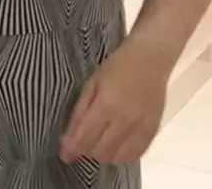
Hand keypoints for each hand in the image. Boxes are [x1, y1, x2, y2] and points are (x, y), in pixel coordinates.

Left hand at [60, 39, 168, 164]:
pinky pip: (135, 155)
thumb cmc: (117, 66)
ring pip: (117, 157)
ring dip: (103, 155)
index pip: (85, 137)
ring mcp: (140, 127)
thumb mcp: (92, 83)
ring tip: (98, 143)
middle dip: (86, 150)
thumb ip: (80, 111)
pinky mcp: (153, 131)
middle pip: (100, 151)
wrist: (150, 59)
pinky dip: (122, 156)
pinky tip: (115, 147)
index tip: (64, 154)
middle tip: (82, 142)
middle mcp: (124, 120)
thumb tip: (67, 139)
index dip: (72, 148)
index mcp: (106, 104)